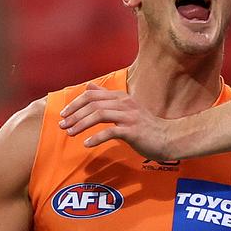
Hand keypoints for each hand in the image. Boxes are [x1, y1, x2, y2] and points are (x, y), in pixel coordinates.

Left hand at [59, 83, 175, 159]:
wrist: (168, 138)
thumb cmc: (144, 126)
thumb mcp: (125, 108)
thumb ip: (106, 97)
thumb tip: (88, 86)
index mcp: (120, 97)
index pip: (92, 95)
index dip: (75, 103)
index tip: (63, 114)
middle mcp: (124, 103)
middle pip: (93, 104)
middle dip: (74, 114)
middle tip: (62, 125)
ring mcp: (129, 116)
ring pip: (99, 115)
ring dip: (81, 124)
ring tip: (70, 133)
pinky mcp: (133, 131)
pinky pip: (111, 132)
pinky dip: (97, 138)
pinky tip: (87, 144)